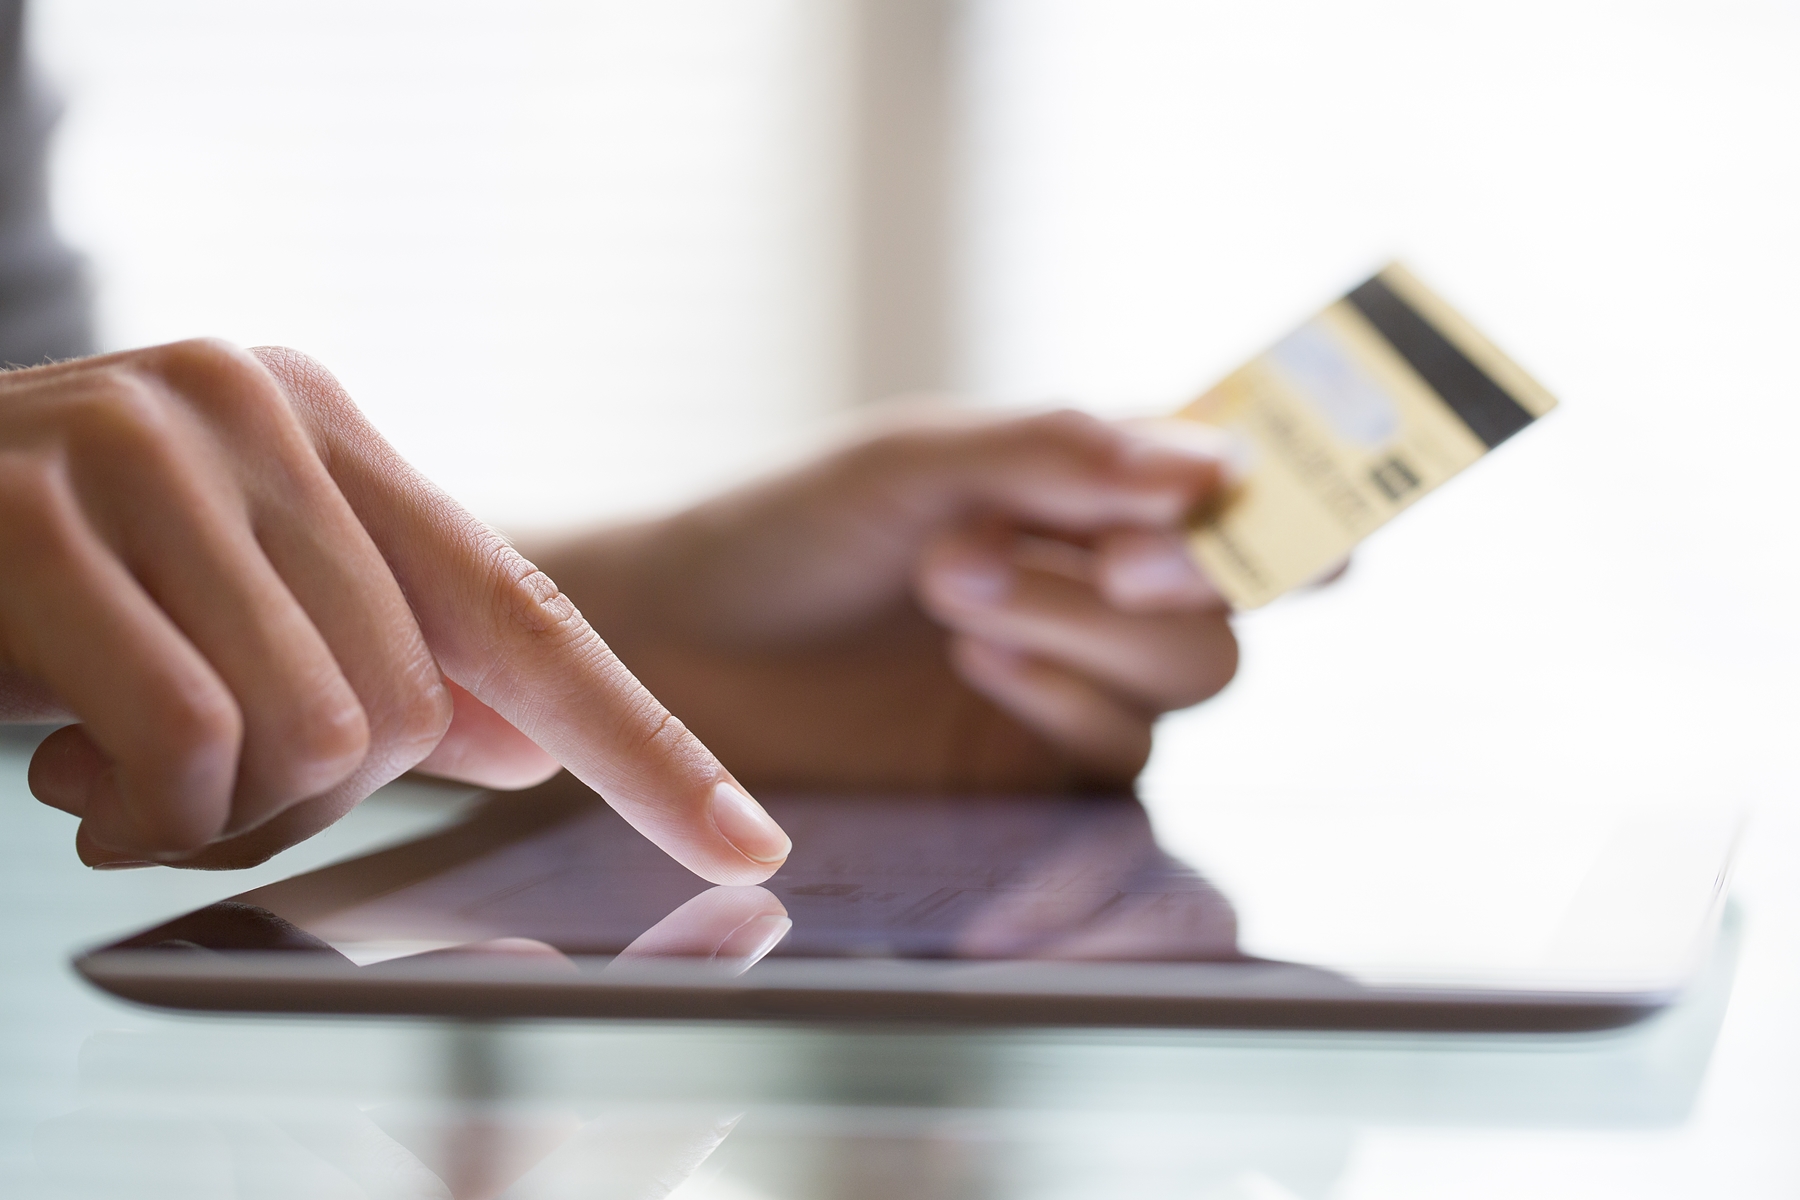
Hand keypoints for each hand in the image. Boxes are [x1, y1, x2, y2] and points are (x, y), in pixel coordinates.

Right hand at [0, 341, 789, 879]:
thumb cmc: (31, 587)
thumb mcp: (220, 607)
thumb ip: (375, 655)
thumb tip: (513, 742)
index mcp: (318, 425)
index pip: (526, 611)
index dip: (646, 745)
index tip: (750, 840)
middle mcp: (251, 410)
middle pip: (414, 709)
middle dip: (315, 799)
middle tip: (197, 786)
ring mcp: (143, 447)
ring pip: (318, 738)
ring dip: (221, 812)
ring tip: (123, 774)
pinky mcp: (32, 514)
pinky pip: (193, 744)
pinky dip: (144, 811)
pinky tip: (69, 777)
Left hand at [532, 407, 1238, 791]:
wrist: (676, 649)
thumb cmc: (786, 531)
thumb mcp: (915, 462)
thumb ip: (1060, 454)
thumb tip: (1217, 464)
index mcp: (1083, 486)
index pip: (1228, 484)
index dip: (1296, 495)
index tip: (1328, 511)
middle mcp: (1097, 584)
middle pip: (1235, 595)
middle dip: (1175, 573)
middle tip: (1105, 554)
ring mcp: (1074, 681)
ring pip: (1191, 672)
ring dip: (1095, 628)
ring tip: (960, 591)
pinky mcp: (1036, 770)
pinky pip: (1121, 750)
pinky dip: (1066, 701)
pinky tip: (976, 667)